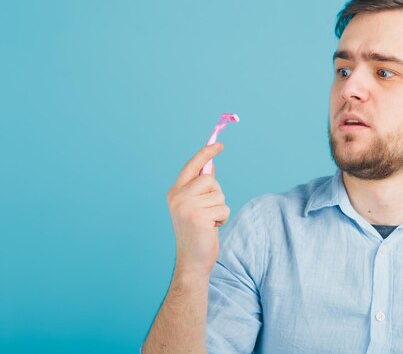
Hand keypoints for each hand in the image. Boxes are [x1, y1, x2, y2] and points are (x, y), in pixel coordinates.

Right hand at [166, 142, 229, 276]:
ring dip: (220, 209)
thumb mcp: (196, 205)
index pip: (192, 166)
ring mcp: (186, 207)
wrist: (192, 261)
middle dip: (217, 194)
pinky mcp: (198, 217)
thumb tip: (211, 164)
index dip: (206, 153)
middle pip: (210, 179)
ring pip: (219, 195)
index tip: (220, 145)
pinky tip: (212, 228)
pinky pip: (224, 208)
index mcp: (175, 192)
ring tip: (209, 222)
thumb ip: (201, 186)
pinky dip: (223, 218)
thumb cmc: (197, 232)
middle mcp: (177, 197)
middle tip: (209, 211)